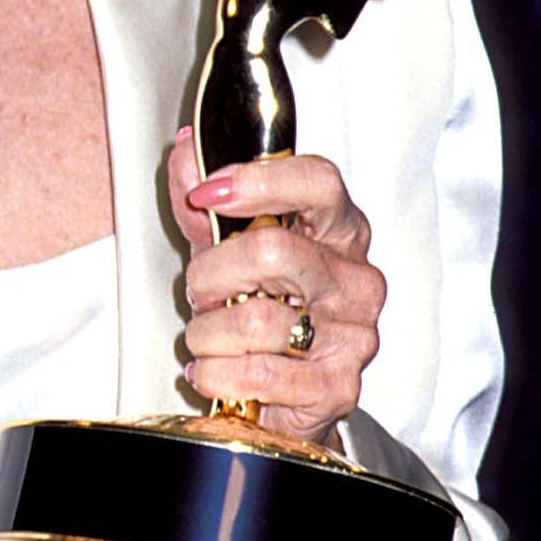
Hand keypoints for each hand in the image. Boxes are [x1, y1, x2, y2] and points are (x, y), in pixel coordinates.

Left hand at [167, 128, 385, 445]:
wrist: (286, 390)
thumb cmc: (261, 306)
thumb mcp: (225, 246)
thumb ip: (202, 199)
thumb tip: (184, 150)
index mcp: (338, 228)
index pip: (317, 181)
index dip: (258, 180)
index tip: (206, 194)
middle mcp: (355, 277)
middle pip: (272, 250)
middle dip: (211, 274)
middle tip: (202, 291)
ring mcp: (354, 332)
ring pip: (255, 319)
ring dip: (208, 333)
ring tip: (210, 338)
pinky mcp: (339, 385)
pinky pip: (259, 374)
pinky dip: (218, 374)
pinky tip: (217, 371)